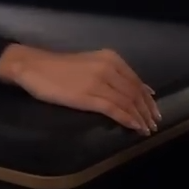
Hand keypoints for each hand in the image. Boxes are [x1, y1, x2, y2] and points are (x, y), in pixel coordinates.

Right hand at [0, 43, 161, 133]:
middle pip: (135, 92)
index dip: (147, 98)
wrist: (34, 67)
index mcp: (110, 59)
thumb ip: (109, 74)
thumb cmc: (58, 68)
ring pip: (127, 102)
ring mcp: (98, 82)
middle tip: (154, 124)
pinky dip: (128, 119)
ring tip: (147, 129)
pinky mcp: (88, 96)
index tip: (154, 110)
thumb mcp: (90, 64)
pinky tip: (135, 127)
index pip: (136, 81)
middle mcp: (108, 68)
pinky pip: (114, 109)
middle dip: (147, 110)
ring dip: (140, 117)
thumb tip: (128, 89)